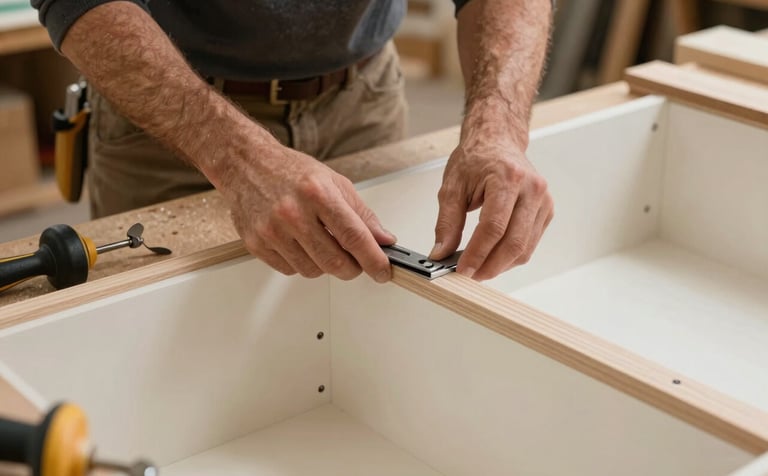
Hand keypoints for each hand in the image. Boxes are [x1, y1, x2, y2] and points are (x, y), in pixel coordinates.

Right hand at [219, 144, 395, 281]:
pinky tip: (300, 244)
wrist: (246, 164)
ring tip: (321, 243)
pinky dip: (302, 263)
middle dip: (353, 268)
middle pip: (335, 262)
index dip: (374, 260)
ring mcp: (272, 231)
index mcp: (318, 193)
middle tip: (356, 262)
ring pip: (313, 271)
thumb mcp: (335, 182)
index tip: (383, 271)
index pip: (354, 237)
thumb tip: (383, 239)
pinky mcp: (256, 244)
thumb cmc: (290, 171)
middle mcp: (293, 213)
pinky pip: (290, 270)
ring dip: (325, 265)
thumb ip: (362, 214)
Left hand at [430, 129, 553, 280]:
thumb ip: (447, 223)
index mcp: (508, 178)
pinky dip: (511, 257)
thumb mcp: (452, 187)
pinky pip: (530, 244)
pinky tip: (493, 257)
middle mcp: (531, 189)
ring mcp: (543, 201)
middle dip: (490, 266)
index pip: (493, 227)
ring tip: (478, 268)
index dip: (477, 253)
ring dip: (501, 265)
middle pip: (514, 242)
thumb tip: (441, 253)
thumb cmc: (476, 158)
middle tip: (470, 276)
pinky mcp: (546, 211)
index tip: (462, 269)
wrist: (497, 141)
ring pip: (525, 248)